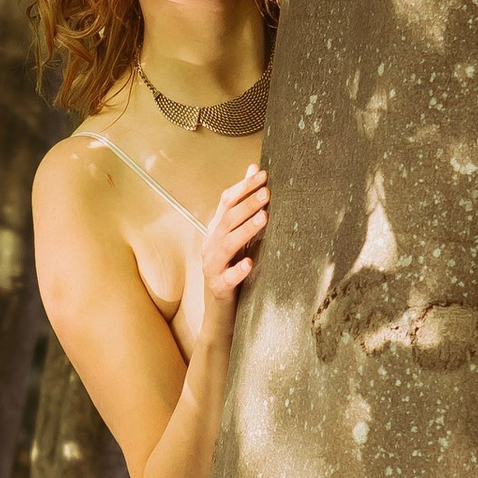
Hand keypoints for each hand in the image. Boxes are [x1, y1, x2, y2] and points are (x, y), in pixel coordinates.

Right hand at [196, 164, 269, 339]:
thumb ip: (244, 204)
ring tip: (264, 218)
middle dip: (247, 205)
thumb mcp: (237, 234)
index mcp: (216, 230)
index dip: (242, 188)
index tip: (263, 175)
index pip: (225, 202)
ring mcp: (212, 266)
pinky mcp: (218, 288)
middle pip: (227, 220)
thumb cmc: (232, 266)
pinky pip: (227, 278)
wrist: (220, 310)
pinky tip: (249, 263)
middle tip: (267, 193)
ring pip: (226, 245)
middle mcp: (211, 245)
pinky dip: (238, 270)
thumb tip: (254, 167)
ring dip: (245, 230)